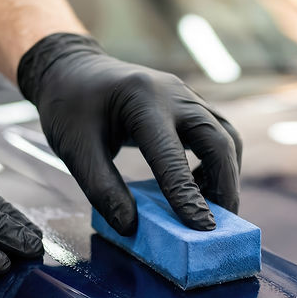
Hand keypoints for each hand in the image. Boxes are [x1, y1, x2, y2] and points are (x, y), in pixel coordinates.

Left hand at [17, 33, 241, 234]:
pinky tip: (200, 185)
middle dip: (225, 186)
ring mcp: (187, 96)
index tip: (201, 228)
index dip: (187, 195)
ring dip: (227, 174)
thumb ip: (102, 188)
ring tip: (213, 208)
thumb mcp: (74, 148)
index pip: (171, 155)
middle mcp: (174, 94)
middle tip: (219, 225)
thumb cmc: (69, 106)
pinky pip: (219, 133)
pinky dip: (219, 162)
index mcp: (141, 100)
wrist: (73, 69)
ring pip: (226, 136)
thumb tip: (130, 226)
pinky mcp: (191, 104)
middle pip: (218, 140)